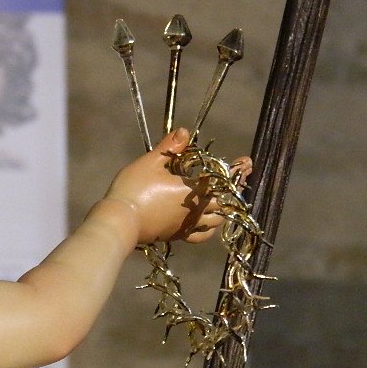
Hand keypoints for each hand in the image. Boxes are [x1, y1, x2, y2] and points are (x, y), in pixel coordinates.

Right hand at [106, 129, 251, 244]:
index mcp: (194, 192)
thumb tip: (185, 131)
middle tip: (237, 177)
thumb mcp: (151, 162)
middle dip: (232, 190)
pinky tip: (202, 222)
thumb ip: (170, 147)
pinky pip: (199, 235)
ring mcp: (186, 227)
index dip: (236, 171)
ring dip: (222, 210)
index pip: (223, 181)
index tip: (247, 162)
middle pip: (223, 203)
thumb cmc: (135, 189)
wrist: (119, 222)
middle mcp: (195, 212)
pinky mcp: (175, 236)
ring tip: (222, 200)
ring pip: (215, 222)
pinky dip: (207, 229)